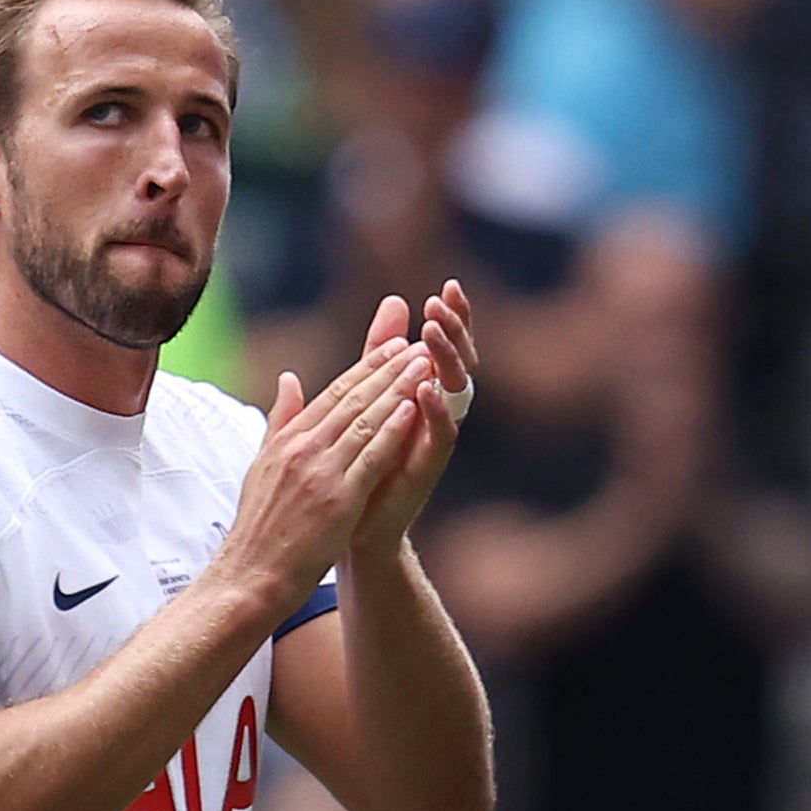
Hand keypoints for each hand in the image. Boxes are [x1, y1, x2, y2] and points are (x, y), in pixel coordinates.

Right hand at [220, 341, 425, 619]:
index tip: (391, 345)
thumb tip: (288, 379)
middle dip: (388, 368)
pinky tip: (413, 408)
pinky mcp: (338, 500)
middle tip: (416, 344)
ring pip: (366, 420)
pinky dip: (393, 430)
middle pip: (353, 398)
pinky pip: (371, 457)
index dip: (366, 366)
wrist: (251, 576)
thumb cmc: (259, 529)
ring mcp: (320, 473)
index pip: (333, 393)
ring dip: (398, 389)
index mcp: (287, 440)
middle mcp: (303, 449)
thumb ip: (280, 421)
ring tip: (424, 365)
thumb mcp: (262, 466)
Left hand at [344, 281, 476, 561]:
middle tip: (444, 303)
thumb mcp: (366, 394)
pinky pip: (442, 435)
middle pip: (458, 362)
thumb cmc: (360, 458)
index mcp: (423, 392)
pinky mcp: (428, 466)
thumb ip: (378, 352)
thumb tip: (393, 301)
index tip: (447, 287)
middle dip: (455, 331)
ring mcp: (434, 439)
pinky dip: (436, 412)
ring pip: (453, 392)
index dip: (451, 319)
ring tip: (431, 333)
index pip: (444, 347)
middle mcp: (436, 412)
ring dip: (445, 361)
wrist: (351, 523)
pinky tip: (426, 388)